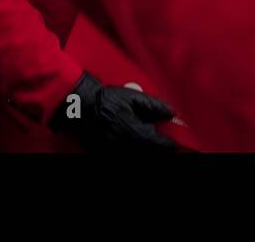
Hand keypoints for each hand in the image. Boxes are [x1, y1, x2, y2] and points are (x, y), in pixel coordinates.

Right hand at [49, 72, 177, 151]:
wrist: (81, 107)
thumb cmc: (108, 100)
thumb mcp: (133, 97)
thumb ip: (154, 106)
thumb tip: (171, 113)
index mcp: (136, 133)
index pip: (160, 146)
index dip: (169, 144)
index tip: (173, 142)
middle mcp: (127, 147)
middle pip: (150, 154)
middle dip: (157, 148)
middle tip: (159, 140)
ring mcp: (115, 152)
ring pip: (137, 156)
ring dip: (145, 150)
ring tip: (143, 139)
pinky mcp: (106, 154)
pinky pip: (123, 156)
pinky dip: (131, 151)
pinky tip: (130, 141)